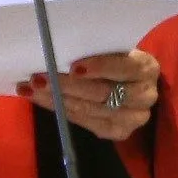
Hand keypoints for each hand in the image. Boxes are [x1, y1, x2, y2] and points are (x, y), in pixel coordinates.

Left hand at [20, 49, 161, 142]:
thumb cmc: (116, 59)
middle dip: (67, 85)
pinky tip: (40, 100)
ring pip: (90, 110)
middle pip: (103, 93)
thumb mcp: (113, 50)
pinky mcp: (118, 132)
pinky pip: (85, 122)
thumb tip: (58, 44)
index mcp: (146, 68)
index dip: (99, 66)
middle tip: (38, 77)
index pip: (124, 67)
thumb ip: (96, 49)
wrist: (131, 84)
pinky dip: (60, 110)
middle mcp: (145, 95)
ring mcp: (133, 118)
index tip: (73, 66)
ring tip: (31, 88)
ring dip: (56, 99)